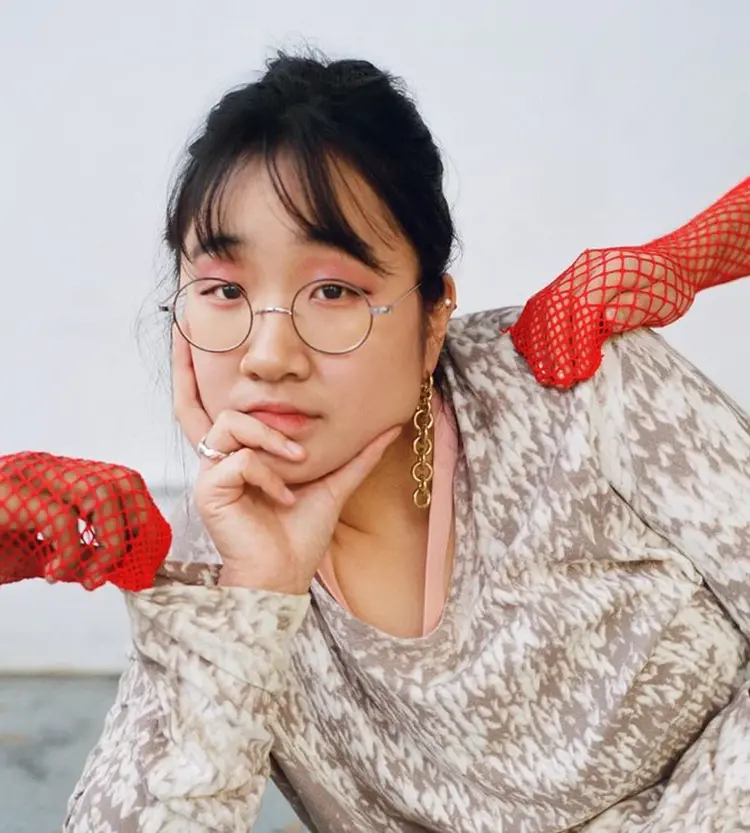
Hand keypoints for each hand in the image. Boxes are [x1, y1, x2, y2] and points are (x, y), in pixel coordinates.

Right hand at [0, 452, 170, 590]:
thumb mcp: (38, 555)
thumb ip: (75, 555)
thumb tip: (112, 568)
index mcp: (60, 478)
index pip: (123, 482)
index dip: (141, 519)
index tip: (138, 557)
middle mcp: (49, 469)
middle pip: (122, 481)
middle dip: (132, 528)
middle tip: (113, 566)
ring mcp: (28, 476)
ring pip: (100, 494)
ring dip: (105, 543)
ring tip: (86, 576)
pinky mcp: (8, 495)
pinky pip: (62, 520)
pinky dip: (69, 555)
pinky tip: (50, 575)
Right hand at [172, 331, 399, 593]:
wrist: (287, 573)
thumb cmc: (301, 533)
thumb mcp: (334, 483)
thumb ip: (357, 455)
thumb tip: (390, 427)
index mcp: (239, 453)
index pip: (212, 407)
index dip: (191, 373)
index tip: (185, 333)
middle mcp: (219, 457)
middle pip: (203, 403)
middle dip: (188, 369)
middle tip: (189, 332)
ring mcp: (211, 472)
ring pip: (231, 422)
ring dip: (271, 438)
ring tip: (297, 463)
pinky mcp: (209, 489)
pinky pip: (241, 459)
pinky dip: (270, 474)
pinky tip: (284, 496)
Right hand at [509, 247, 694, 387]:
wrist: (665, 263)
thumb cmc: (668, 285)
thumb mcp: (666, 298)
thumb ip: (638, 307)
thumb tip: (608, 318)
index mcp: (612, 267)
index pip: (584, 304)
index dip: (579, 340)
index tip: (582, 369)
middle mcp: (585, 267)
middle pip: (556, 306)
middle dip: (555, 347)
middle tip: (560, 379)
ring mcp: (571, 275)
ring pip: (542, 307)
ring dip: (539, 343)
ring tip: (545, 374)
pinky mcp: (562, 285)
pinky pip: (538, 307)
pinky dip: (532, 332)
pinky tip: (532, 354)